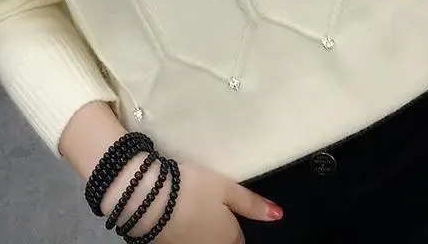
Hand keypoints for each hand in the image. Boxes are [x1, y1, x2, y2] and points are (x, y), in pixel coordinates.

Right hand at [104, 159, 282, 242]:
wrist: (147, 198)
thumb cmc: (194, 189)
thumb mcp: (227, 189)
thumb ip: (252, 204)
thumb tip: (279, 216)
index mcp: (228, 239)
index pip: (239, 239)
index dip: (235, 223)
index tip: (227, 207)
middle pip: (219, 242)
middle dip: (218, 230)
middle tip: (208, 205)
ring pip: (199, 240)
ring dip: (199, 229)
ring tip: (191, 206)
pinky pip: (182, 239)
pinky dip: (181, 228)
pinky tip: (175, 213)